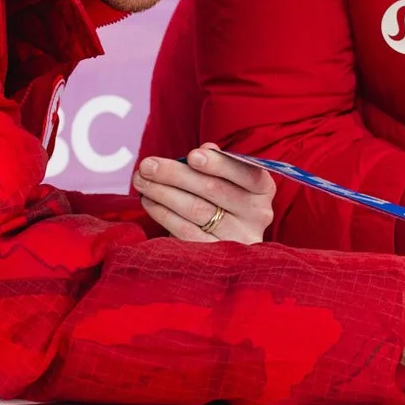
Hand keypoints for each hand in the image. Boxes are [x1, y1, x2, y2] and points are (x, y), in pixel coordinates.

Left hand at [133, 147, 273, 243]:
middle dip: (175, 174)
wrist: (227, 237)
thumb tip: (207, 148)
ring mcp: (238, 238)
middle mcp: (257, 215)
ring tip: (141, 181)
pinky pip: (185, 232)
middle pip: (213, 190)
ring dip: (163, 192)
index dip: (219, 164)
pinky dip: (164, 214)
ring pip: (196, 210)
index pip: (245, 174)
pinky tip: (149, 202)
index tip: (191, 155)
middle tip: (147, 165)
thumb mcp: (228, 179)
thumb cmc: (223, 198)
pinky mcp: (216, 256)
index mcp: (262, 190)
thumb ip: (218, 163)